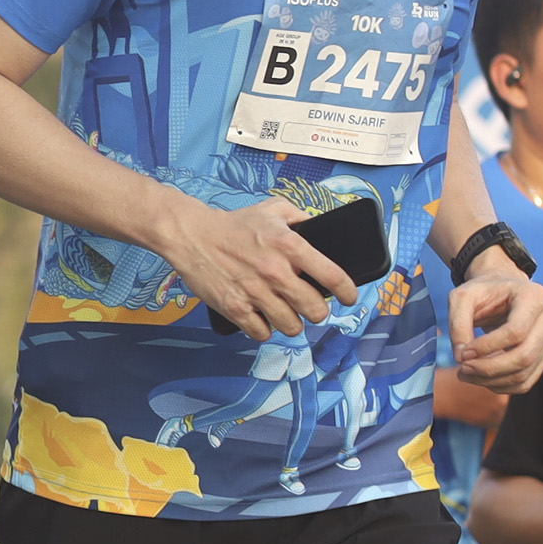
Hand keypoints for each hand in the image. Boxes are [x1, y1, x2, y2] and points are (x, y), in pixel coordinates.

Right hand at [157, 192, 350, 339]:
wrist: (192, 235)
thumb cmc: (234, 224)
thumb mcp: (274, 210)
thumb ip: (302, 218)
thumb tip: (323, 229)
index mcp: (290, 245)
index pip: (333, 276)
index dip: (348, 292)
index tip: (350, 297)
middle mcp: (275, 271)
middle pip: (315, 310)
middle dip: (318, 311)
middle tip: (312, 307)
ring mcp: (255, 292)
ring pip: (291, 326)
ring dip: (292, 323)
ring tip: (287, 315)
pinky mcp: (235, 308)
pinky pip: (262, 333)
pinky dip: (264, 330)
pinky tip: (262, 319)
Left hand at [447, 264, 542, 397]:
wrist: (501, 291)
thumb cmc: (482, 292)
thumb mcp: (462, 298)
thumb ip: (457, 324)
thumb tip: (461, 357)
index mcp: (533, 296)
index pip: (515, 331)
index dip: (486, 347)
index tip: (461, 354)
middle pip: (524, 356)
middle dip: (489, 369)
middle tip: (462, 370)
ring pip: (524, 374)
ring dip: (491, 381)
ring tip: (465, 374)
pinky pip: (524, 382)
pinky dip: (500, 386)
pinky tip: (480, 378)